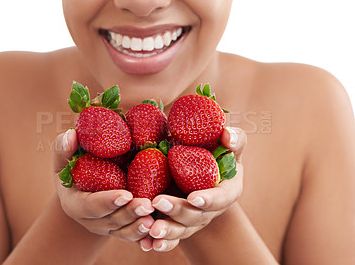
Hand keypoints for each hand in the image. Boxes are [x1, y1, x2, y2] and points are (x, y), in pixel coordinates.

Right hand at [53, 129, 154, 241]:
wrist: (83, 190)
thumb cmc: (73, 170)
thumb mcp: (63, 160)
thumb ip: (64, 148)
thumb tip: (72, 134)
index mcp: (75, 204)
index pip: (91, 205)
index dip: (107, 201)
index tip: (125, 194)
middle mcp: (91, 221)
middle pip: (112, 220)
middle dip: (130, 214)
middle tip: (147, 205)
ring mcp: (107, 228)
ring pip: (124, 231)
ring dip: (139, 227)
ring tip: (154, 219)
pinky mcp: (122, 230)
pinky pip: (133, 236)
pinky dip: (145, 235)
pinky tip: (159, 230)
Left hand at [139, 127, 245, 251]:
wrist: (198, 168)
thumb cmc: (215, 152)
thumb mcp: (227, 144)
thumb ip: (233, 138)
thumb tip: (226, 135)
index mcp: (226, 191)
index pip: (221, 198)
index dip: (209, 200)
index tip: (194, 198)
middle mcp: (210, 210)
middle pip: (196, 216)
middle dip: (178, 211)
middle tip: (158, 202)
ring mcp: (193, 220)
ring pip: (181, 230)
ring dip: (167, 232)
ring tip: (152, 230)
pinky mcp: (177, 224)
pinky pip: (169, 238)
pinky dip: (158, 243)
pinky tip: (145, 244)